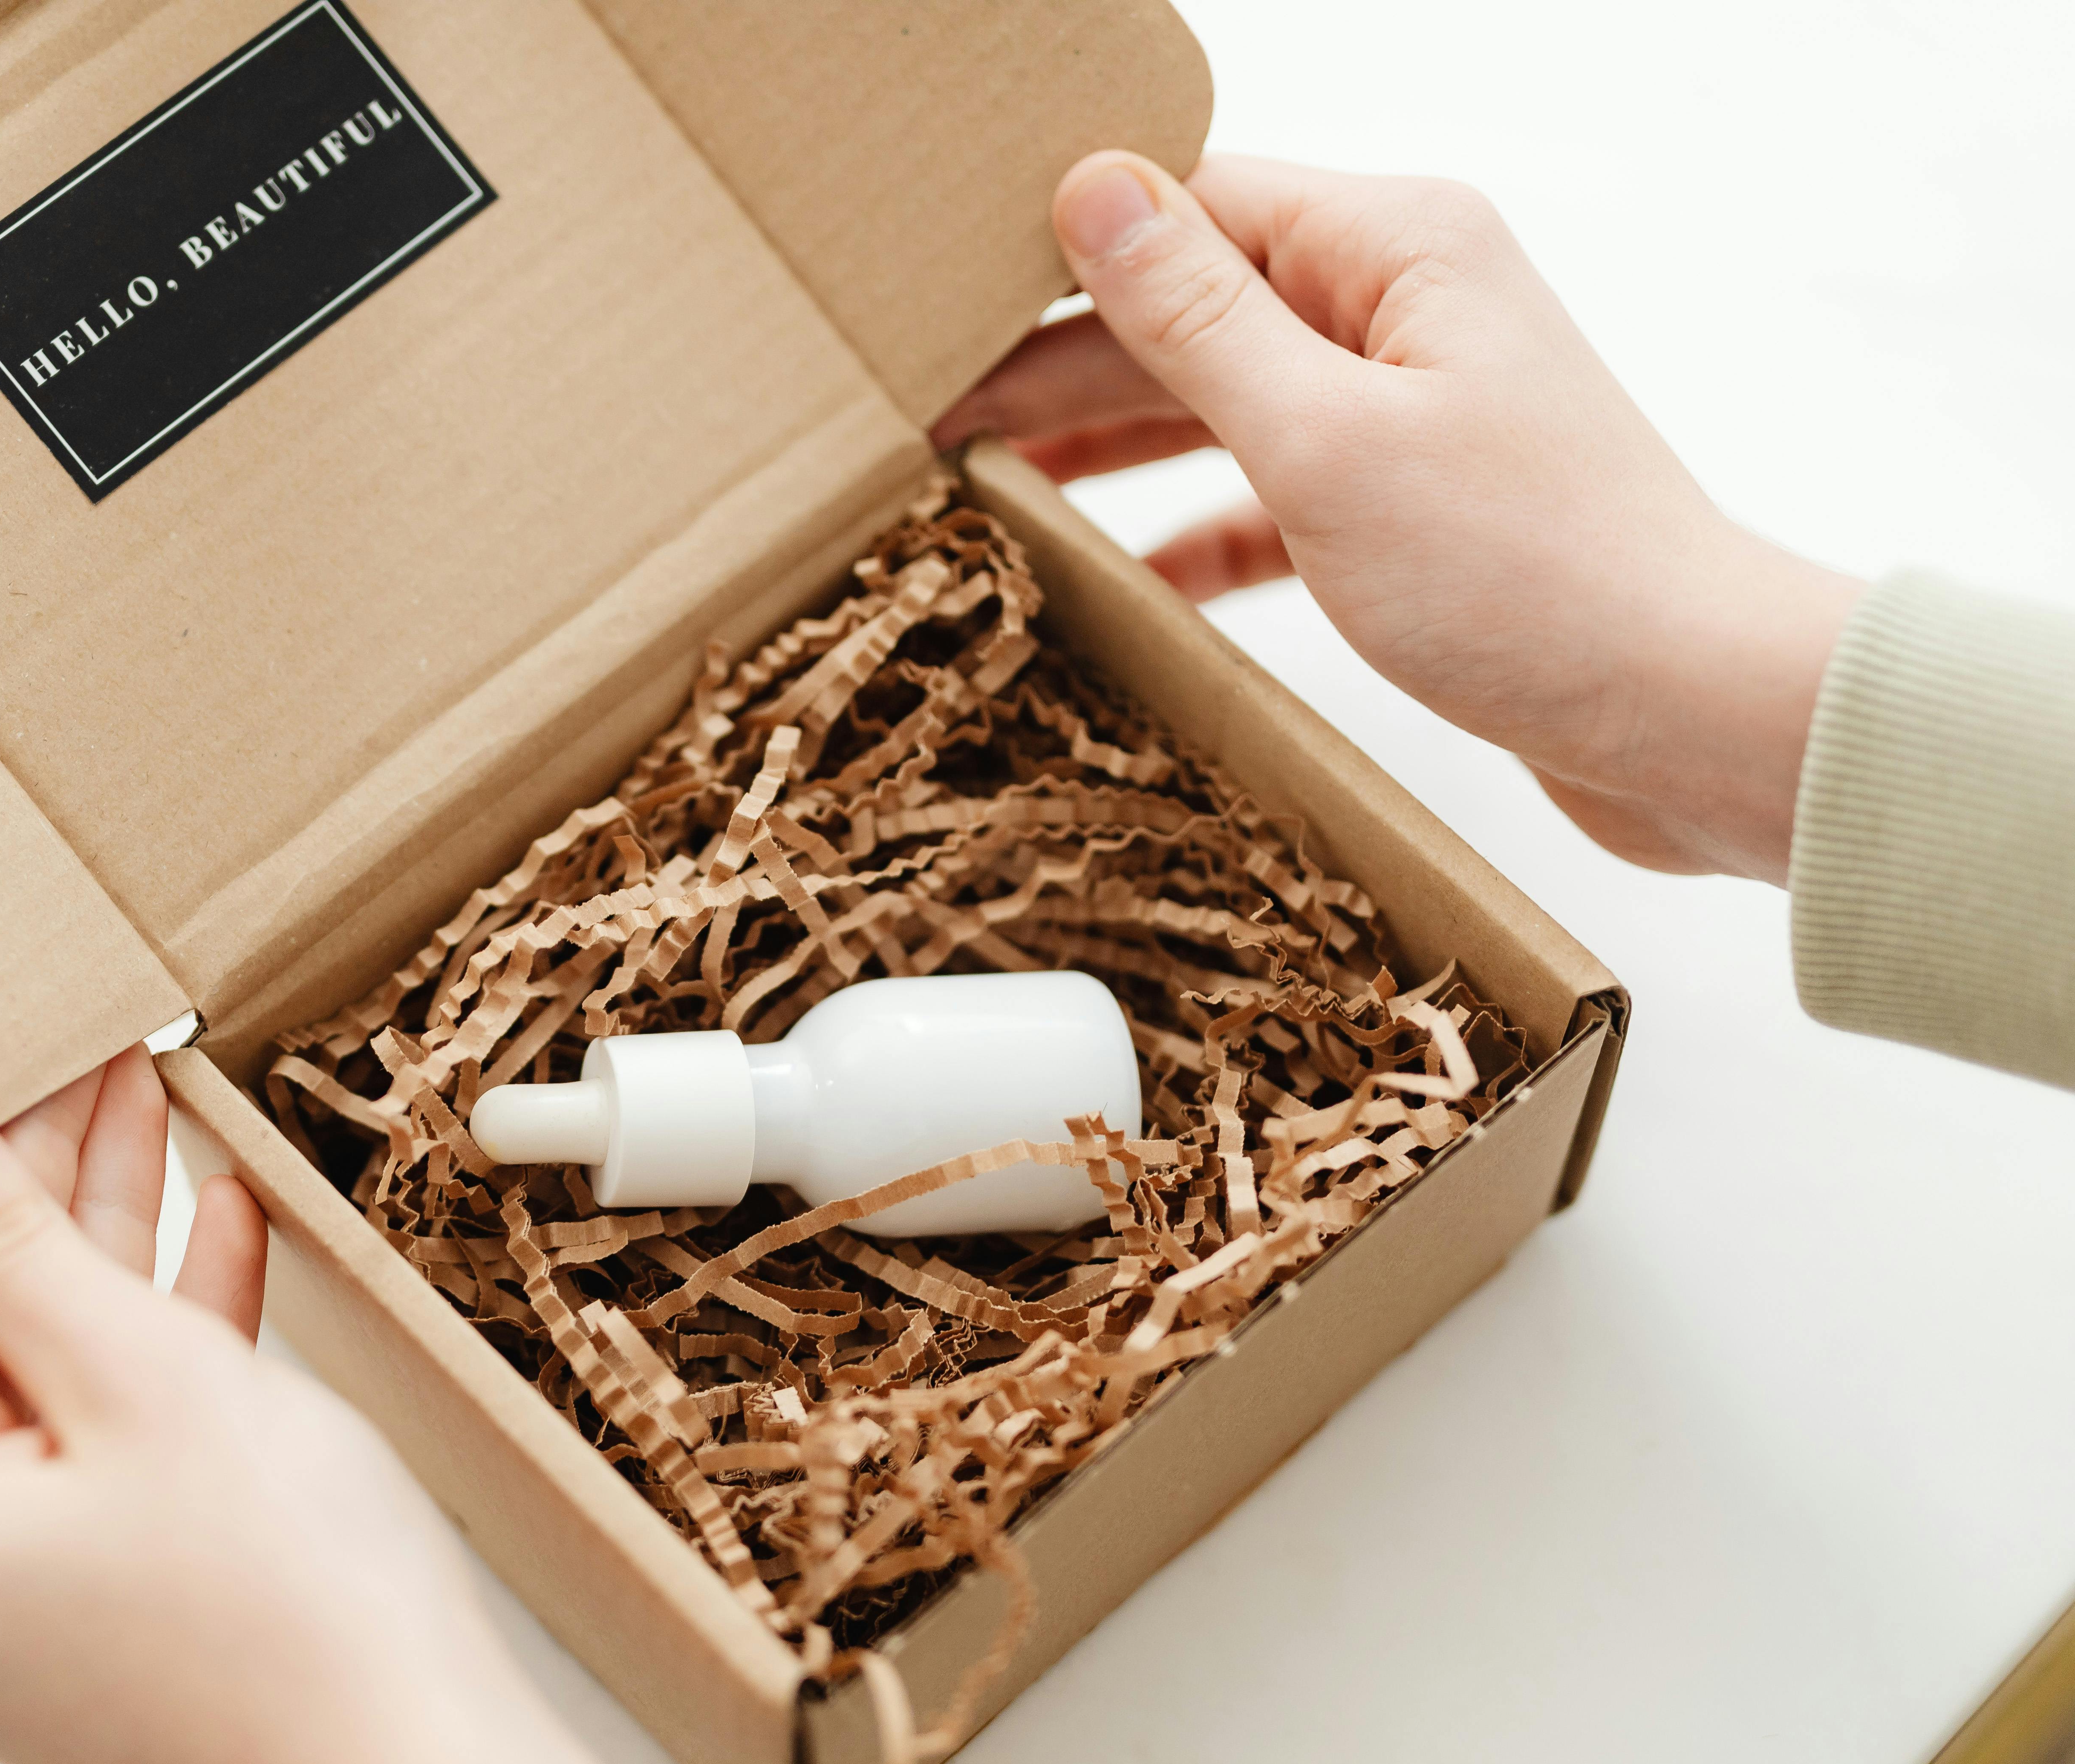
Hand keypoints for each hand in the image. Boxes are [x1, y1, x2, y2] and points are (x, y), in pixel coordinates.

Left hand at [0, 1050, 667, 1763]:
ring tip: (153, 1097)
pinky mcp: (81, 1605)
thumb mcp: (134, 1374)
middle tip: (96, 1043)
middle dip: (30, 1175)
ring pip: (33, 1368)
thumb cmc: (297, 1628)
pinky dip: (150, 1342)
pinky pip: (91, 1438)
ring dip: (101, 1240)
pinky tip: (215, 1235)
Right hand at [936, 152, 1863, 881]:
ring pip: (1222, 406)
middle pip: (1192, 309)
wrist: (1691, 714)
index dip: (1060, 251)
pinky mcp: (1416, 511)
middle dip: (1063, 365)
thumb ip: (1199, 318)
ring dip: (1113, 446)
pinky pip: (1271, 498)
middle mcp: (1407, 309)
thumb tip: (1094, 193)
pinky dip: (1196, 533)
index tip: (945, 308)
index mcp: (1397, 249)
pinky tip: (1118, 579)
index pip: (1190, 207)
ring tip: (988, 488)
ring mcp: (1413, 411)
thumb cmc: (1534, 575)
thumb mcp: (1328, 438)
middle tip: (928, 425)